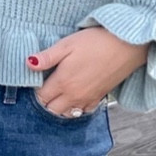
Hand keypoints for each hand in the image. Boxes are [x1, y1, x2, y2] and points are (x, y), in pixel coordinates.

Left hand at [28, 25, 148, 115]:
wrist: (127, 45)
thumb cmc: (97, 42)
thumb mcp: (67, 44)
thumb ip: (47, 57)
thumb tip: (28, 63)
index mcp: (63, 82)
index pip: (41, 97)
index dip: (36, 90)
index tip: (38, 80)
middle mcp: (74, 95)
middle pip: (51, 109)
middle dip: (45, 101)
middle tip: (46, 87)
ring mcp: (87, 99)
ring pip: (67, 113)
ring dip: (59, 107)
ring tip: (58, 93)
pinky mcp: (99, 98)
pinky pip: (82, 111)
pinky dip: (75, 108)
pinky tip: (75, 96)